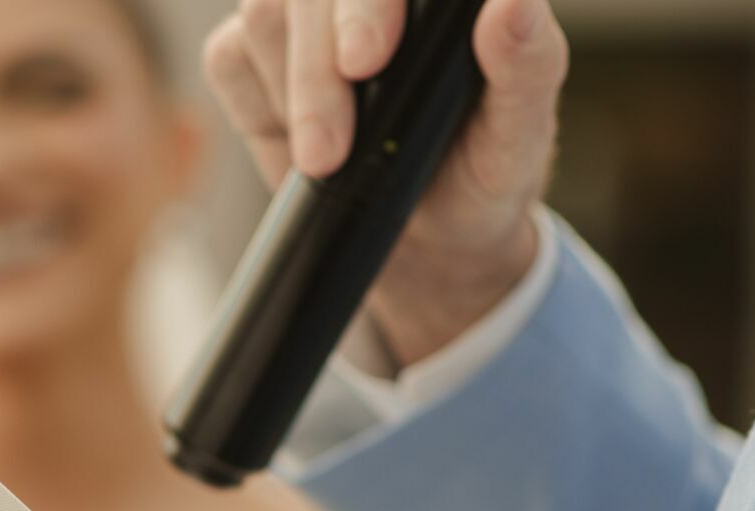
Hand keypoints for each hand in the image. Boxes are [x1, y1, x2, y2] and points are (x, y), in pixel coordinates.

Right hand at [203, 0, 568, 364]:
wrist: (427, 243)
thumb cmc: (481, 175)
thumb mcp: (520, 135)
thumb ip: (526, 65)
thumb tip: (514, 2)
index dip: (365, 4)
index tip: (369, 62)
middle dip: (315, 67)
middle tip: (331, 152)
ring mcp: (308, 18)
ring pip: (263, 13)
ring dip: (291, 94)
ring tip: (327, 162)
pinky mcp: (256, 55)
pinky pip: (228, 56)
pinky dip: (258, 104)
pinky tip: (297, 142)